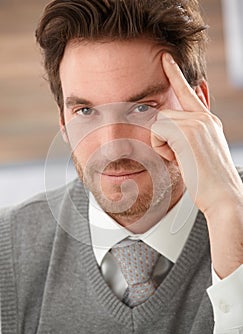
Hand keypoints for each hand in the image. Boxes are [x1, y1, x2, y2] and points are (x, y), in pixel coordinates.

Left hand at [151, 53, 242, 277]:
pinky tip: (178, 159)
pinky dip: (161, 148)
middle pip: (165, 112)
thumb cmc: (209, 180)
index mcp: (207, 121)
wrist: (223, 197)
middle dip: (163, 135)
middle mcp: (203, 118)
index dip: (175, 74)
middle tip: (179, 156)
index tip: (166, 59)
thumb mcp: (199, 152)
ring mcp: (196, 122)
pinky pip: (157, 130)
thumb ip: (187, 136)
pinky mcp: (186, 131)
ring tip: (180, 158)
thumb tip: (168, 127)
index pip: (190, 92)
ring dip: (162, 143)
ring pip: (160, 121)